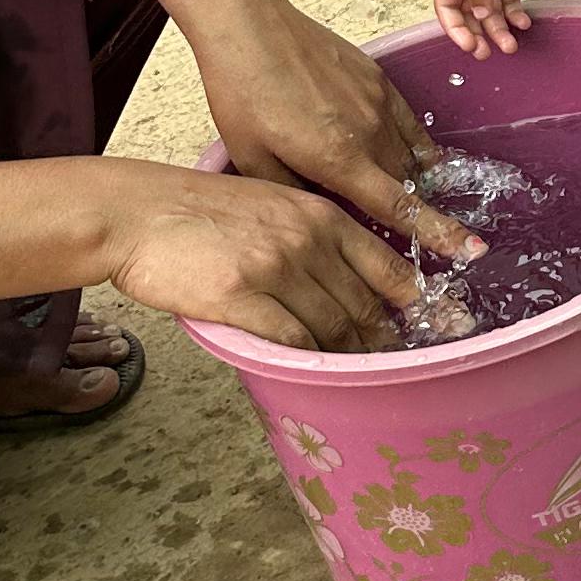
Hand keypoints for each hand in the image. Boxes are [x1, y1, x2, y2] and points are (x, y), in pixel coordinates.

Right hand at [95, 159, 436, 352]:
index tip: (443, 326)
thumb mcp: (273, 203)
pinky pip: (291, 340)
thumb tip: (351, 280)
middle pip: (365, 305)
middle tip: (398, 366)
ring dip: (349, 356)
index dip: (420, 304)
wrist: (138, 212)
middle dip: (385, 342)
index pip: (389, 267)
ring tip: (360, 377)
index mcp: (321, 215)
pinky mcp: (240, 298)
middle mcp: (307, 240)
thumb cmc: (200, 210)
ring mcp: (275, 269)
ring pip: (333, 328)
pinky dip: (309, 360)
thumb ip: (314, 235)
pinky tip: (317, 373)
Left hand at [186, 0, 476, 264]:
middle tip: (401, 224)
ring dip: (408, 177)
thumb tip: (323, 214)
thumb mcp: (254, 160)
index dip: (438, 232)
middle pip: (405, 184)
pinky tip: (413, 156)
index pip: (400, 207)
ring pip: (409, 154)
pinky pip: (409, 123)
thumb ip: (296, 194)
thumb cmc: (242, 94)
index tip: (472, 249)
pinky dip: (414, 145)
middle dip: (411, 208)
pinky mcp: (378, 80)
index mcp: (339, 159)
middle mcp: (369, 133)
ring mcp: (378, 103)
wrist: (251, 27)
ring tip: (401, 190)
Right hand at [436, 0, 548, 55]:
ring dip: (498, 32)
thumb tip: (478, 15)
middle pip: (468, 16)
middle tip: (486, 54)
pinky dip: (515, 17)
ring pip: (490, 15)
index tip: (468, 45)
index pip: (446, 8)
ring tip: (510, 46)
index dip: (454, 29)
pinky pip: (510, 6)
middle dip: (477, 36)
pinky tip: (523, 24)